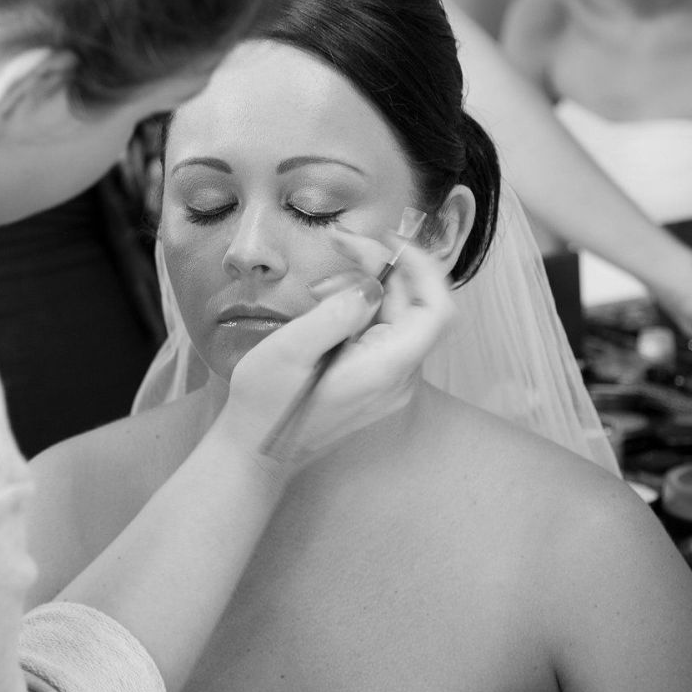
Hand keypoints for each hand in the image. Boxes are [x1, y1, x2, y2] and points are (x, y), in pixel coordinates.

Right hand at [214, 243, 454, 475]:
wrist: (256, 451)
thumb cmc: (266, 404)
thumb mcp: (291, 350)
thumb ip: (337, 313)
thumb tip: (371, 286)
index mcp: (386, 369)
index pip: (435, 310)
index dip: (422, 267)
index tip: (389, 240)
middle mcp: (399, 379)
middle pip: (413, 307)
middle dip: (380, 269)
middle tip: (339, 243)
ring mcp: (390, 384)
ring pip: (397, 318)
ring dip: (365, 289)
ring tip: (318, 288)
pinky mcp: (375, 383)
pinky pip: (382, 335)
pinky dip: (360, 311)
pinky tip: (326, 306)